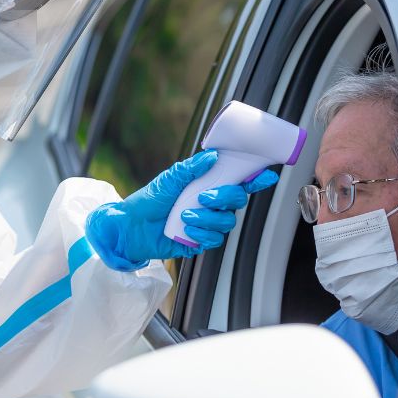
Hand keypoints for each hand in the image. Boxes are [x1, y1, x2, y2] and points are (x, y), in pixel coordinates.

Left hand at [85, 150, 279, 270]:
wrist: (131, 227)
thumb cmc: (150, 200)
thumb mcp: (169, 179)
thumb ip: (191, 168)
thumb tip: (211, 156)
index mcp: (208, 184)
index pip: (238, 180)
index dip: (255, 178)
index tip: (265, 174)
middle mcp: (212, 203)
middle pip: (237, 200)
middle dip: (224, 198)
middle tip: (203, 197)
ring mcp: (208, 222)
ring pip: (227, 222)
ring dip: (208, 218)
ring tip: (185, 216)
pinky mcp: (201, 241)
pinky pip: (215, 239)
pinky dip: (201, 234)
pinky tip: (186, 231)